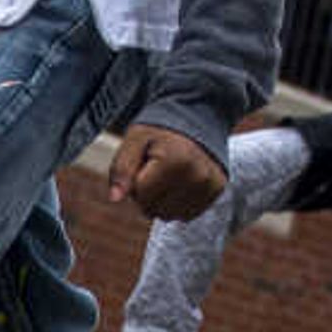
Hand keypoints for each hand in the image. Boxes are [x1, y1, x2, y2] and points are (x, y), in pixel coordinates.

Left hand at [109, 123, 224, 219]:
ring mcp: (210, 187)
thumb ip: (121, 168)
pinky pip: (185, 214)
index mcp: (176, 161)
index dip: (135, 181)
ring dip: (161, 201)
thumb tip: (115, 199)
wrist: (197, 117)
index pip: (141, 194)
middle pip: (154, 208)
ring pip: (169, 215)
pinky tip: (181, 183)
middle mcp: (198, 177)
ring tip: (169, 175)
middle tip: (156, 168)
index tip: (144, 162)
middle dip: (147, 193)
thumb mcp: (135, 140)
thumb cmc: (161, 130)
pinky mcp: (216, 192)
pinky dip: (177, 203)